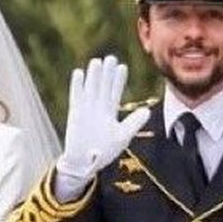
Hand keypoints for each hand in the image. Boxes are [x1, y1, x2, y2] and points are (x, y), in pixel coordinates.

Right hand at [56, 56, 149, 183]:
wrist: (85, 163)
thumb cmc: (104, 151)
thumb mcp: (122, 137)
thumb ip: (133, 123)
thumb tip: (147, 111)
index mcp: (109, 112)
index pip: (115, 92)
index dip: (118, 80)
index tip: (122, 67)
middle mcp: (98, 108)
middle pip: (103, 87)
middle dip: (107, 73)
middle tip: (110, 58)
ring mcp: (86, 110)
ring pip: (91, 89)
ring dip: (93, 76)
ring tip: (97, 61)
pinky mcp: (75, 114)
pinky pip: (76, 97)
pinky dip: (77, 86)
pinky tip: (79, 73)